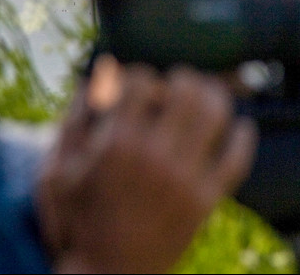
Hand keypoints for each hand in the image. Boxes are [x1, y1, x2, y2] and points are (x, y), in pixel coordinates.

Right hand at [37, 55, 256, 273]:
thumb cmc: (78, 221)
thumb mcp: (57, 173)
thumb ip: (72, 122)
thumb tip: (94, 79)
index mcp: (116, 144)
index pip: (141, 80)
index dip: (139, 79)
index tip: (138, 90)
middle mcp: (154, 156)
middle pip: (186, 89)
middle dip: (181, 80)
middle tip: (177, 86)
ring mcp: (184, 179)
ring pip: (215, 114)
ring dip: (213, 98)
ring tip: (207, 98)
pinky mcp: (205, 201)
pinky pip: (237, 158)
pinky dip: (242, 136)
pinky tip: (238, 128)